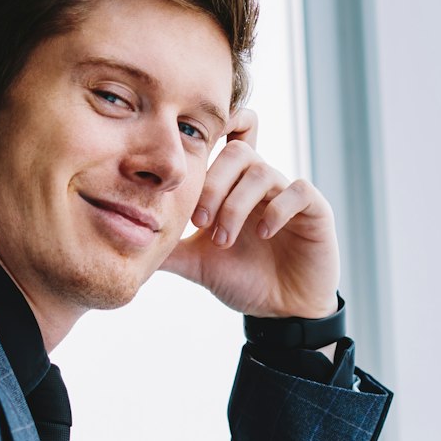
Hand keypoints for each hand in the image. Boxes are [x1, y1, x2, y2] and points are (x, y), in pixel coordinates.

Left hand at [160, 108, 340, 318]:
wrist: (281, 312)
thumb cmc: (243, 279)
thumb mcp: (196, 262)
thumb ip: (167, 245)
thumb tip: (126, 239)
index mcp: (235, 186)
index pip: (230, 136)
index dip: (216, 128)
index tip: (188, 153)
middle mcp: (262, 183)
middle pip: (237, 152)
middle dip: (212, 186)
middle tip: (200, 223)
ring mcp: (288, 194)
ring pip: (261, 172)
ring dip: (236, 206)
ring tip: (223, 241)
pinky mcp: (314, 211)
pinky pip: (297, 191)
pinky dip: (276, 210)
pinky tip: (262, 234)